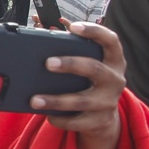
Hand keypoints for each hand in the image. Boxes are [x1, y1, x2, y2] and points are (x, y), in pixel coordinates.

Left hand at [30, 22, 125, 148]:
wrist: (102, 118)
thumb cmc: (89, 83)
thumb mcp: (89, 65)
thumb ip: (73, 48)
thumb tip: (48, 26)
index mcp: (114, 61)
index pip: (111, 41)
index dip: (94, 32)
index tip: (74, 27)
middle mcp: (115, 80)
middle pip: (95, 69)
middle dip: (70, 65)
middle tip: (47, 63)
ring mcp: (108, 102)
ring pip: (81, 100)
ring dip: (56, 100)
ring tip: (34, 99)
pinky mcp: (99, 121)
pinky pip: (76, 122)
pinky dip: (59, 119)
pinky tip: (46, 115)